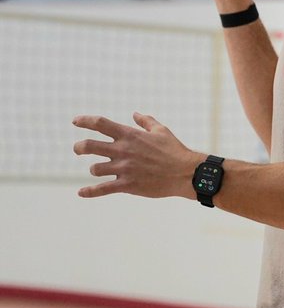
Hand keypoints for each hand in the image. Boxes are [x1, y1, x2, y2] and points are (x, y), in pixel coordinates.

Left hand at [72, 113, 203, 199]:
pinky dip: (90, 192)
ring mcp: (124, 168)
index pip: (100, 124)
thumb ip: (146, 121)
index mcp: (129, 135)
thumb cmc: (174, 150)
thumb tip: (135, 114)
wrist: (184, 172)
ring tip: (99, 170)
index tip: (75, 121)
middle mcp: (123, 150)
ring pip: (95, 169)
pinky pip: (102, 189)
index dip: (85, 121)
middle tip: (77, 149)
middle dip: (79, 147)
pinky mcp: (127, 185)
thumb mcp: (161, 130)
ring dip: (95, 169)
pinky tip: (80, 193)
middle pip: (90, 146)